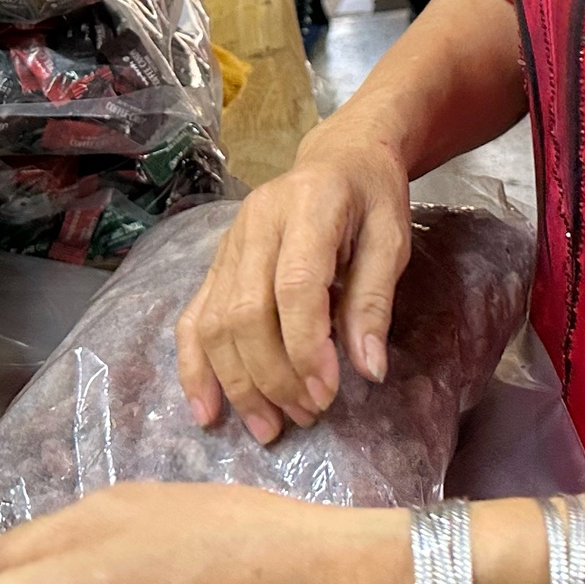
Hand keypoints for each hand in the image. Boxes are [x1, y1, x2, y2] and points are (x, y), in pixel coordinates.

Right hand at [175, 129, 412, 441]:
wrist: (338, 156)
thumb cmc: (371, 197)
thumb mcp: (392, 238)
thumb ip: (375, 301)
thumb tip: (368, 371)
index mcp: (308, 207)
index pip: (295, 286)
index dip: (306, 345)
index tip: (327, 391)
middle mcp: (257, 223)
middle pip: (247, 311)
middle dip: (273, 375)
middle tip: (308, 414)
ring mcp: (229, 243)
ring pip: (215, 322)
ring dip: (238, 383)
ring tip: (269, 427)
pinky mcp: (216, 262)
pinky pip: (193, 318)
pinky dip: (195, 367)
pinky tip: (207, 410)